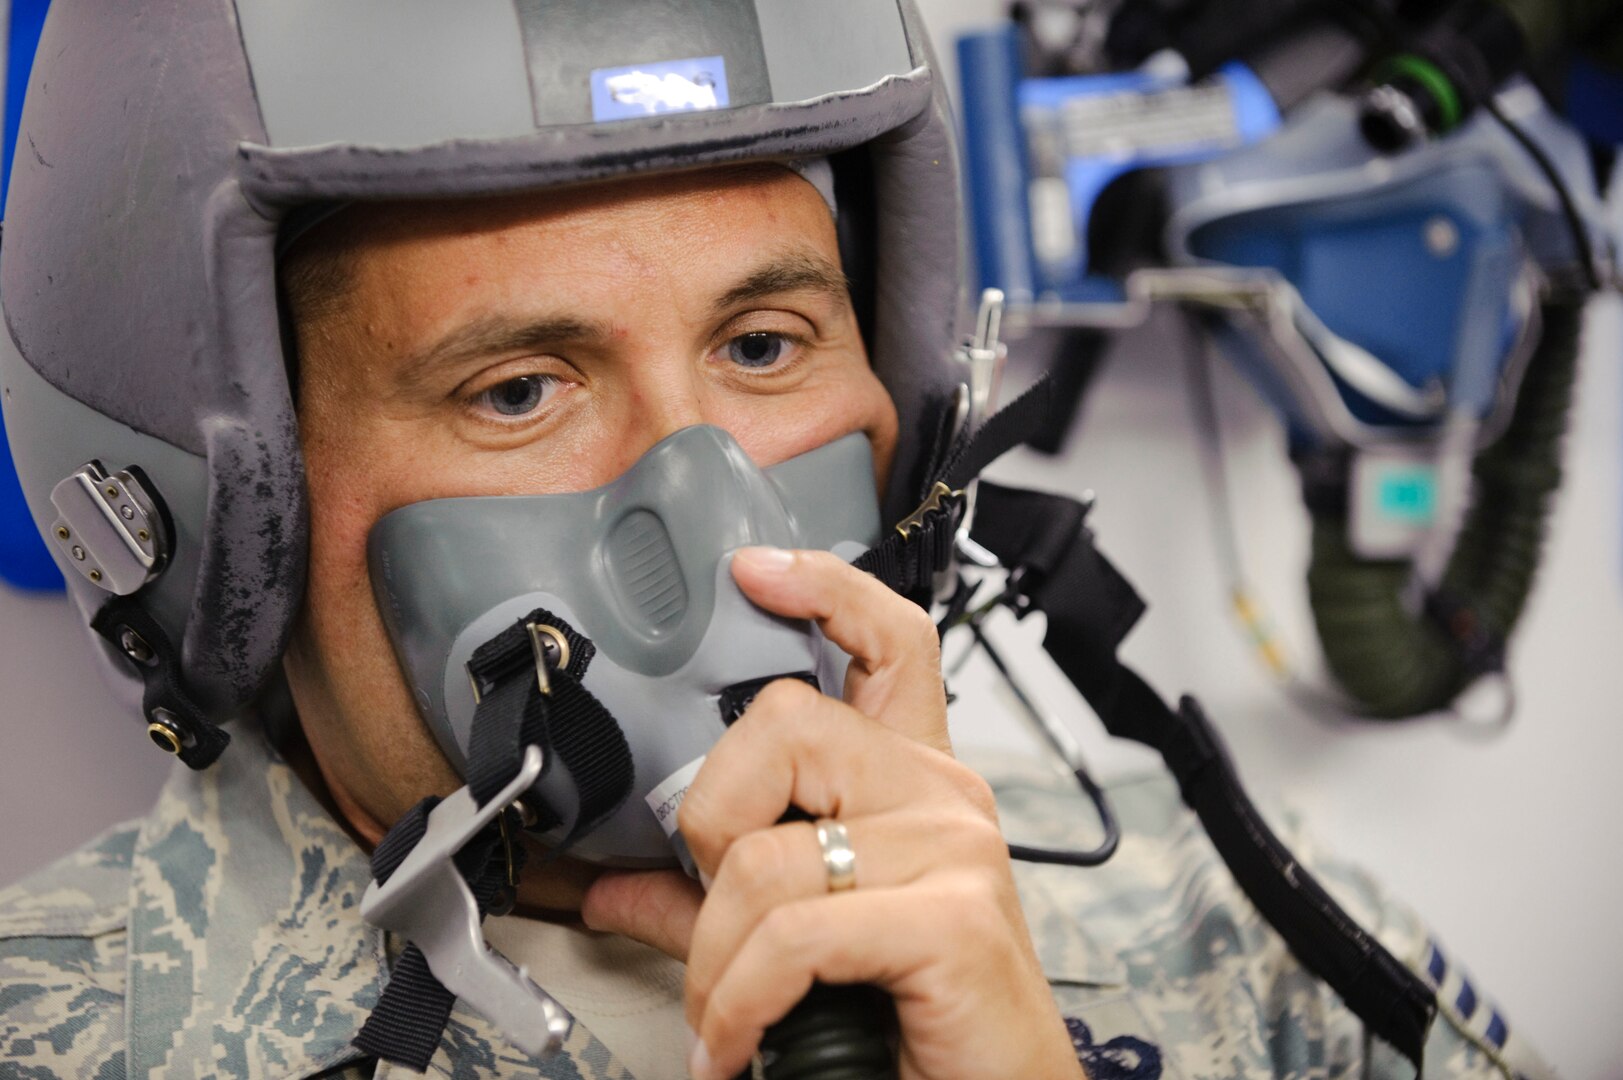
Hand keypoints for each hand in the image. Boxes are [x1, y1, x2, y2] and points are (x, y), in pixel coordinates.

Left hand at [581, 547, 1084, 1079]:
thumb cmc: (916, 1019)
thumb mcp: (803, 945)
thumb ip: (713, 904)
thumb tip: (618, 884)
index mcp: (913, 781)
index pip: (889, 640)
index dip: (824, 587)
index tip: (753, 571)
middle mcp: (942, 795)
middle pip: (786, 725)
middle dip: (712, 826)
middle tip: (719, 913)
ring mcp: (954, 850)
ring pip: (767, 854)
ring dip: (715, 958)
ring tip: (723, 1013)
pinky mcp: (954, 920)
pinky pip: (794, 934)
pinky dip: (739, 1000)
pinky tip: (736, 1042)